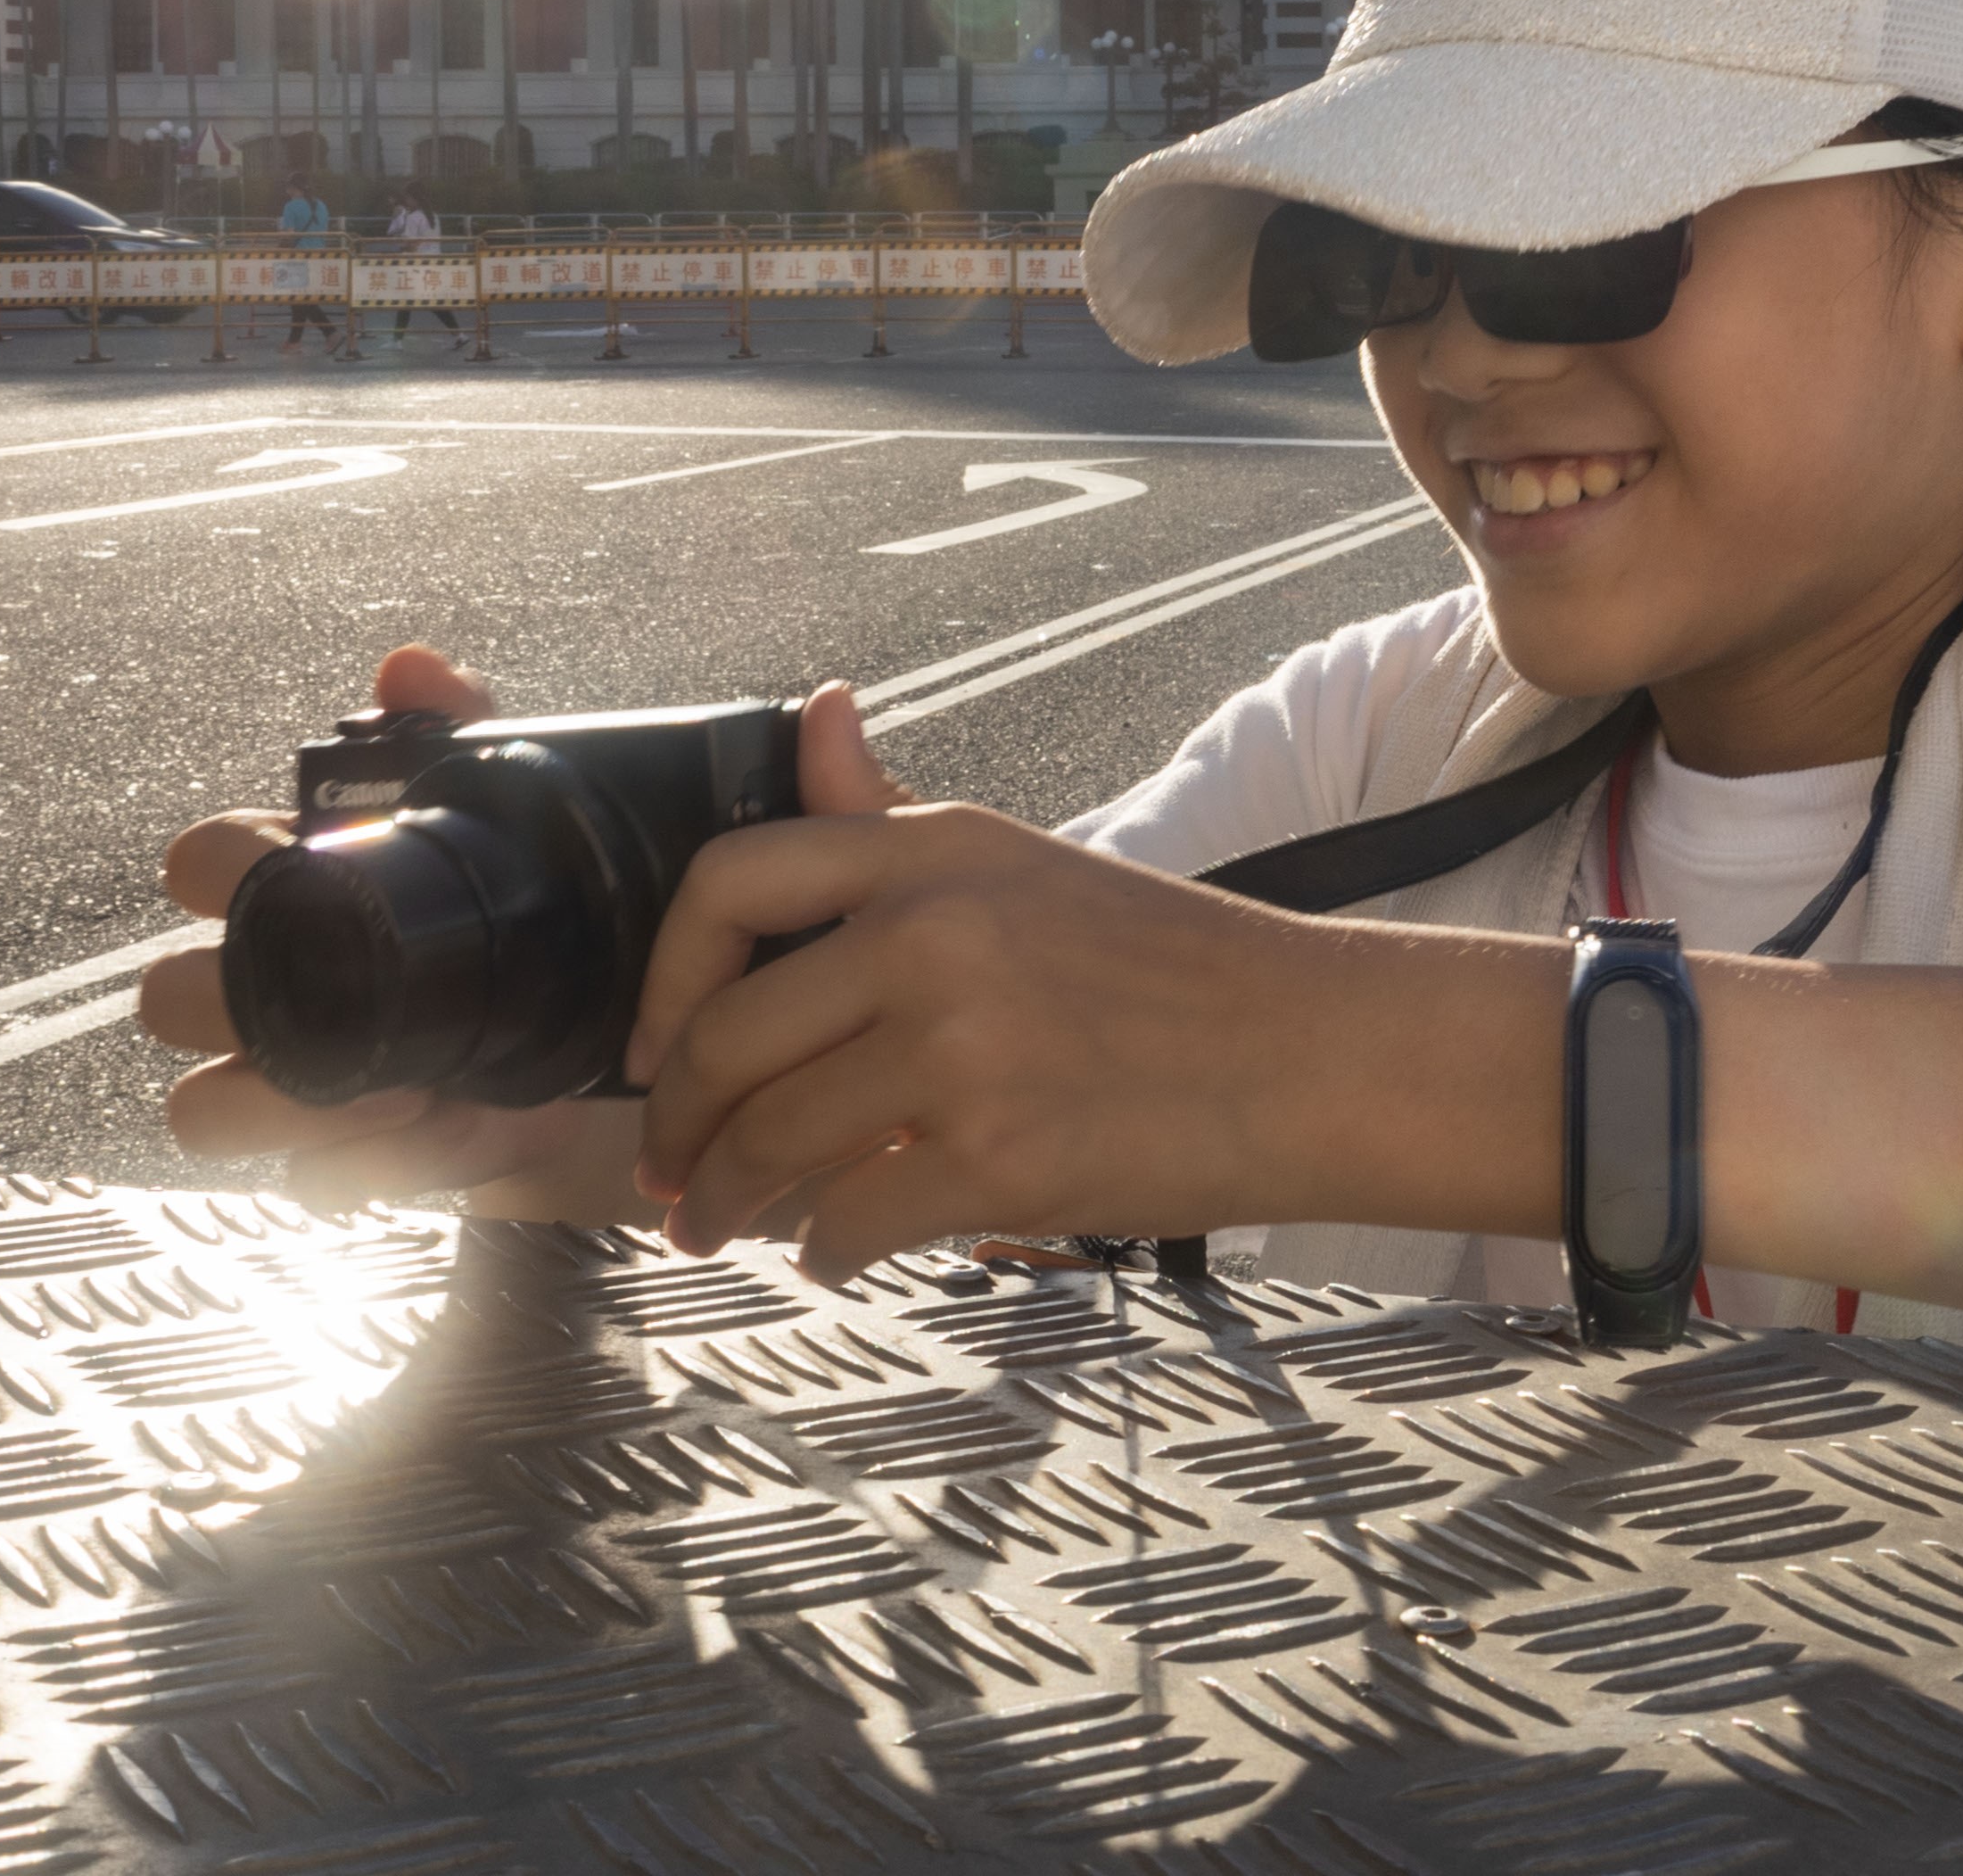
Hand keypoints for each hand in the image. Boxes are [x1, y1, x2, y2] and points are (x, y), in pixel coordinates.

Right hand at [145, 645, 661, 1218]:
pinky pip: (304, 1182)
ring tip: (399, 1083)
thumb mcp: (505, 811)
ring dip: (284, 1105)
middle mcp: (266, 989)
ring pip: (200, 1109)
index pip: (195, 864)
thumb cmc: (519, 912)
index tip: (294, 866)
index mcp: (292, 893)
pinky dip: (364, 1165)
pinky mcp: (344, 1158)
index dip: (222, 866)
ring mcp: (292, 1083)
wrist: (594, 1034)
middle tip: (337, 994)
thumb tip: (407, 664)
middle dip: (232, 1000)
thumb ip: (457, 726)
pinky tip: (439, 1127)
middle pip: (167, 996)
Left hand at [624, 791, 1357, 1284]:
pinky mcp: (994, 1157)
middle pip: (725, 1038)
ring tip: (725, 1226)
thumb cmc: (1173, 969)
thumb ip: (891, 810)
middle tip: (673, 1173)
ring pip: (769, 1143)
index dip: (662, 978)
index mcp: (935, 851)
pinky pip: (847, 1222)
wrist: (1306, 1052)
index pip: (730, 881)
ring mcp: (961, 1047)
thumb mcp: (1022, 861)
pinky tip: (838, 1246)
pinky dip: (824, 1250)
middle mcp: (933, 933)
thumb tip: (818, 712)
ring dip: (728, 1204)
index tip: (656, 1044)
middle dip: (676, 1128)